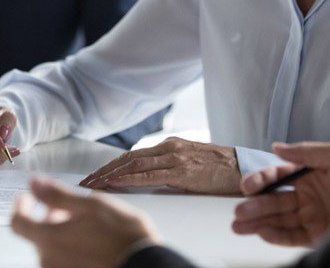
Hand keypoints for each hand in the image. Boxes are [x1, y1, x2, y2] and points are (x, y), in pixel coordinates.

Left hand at [12, 176, 159, 267]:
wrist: (144, 266)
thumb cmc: (123, 237)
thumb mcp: (92, 205)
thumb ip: (57, 194)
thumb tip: (34, 183)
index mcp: (50, 239)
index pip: (18, 222)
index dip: (20, 206)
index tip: (28, 196)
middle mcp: (50, 261)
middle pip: (35, 235)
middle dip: (47, 216)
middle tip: (68, 206)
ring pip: (50, 248)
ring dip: (60, 232)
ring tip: (85, 224)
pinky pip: (61, 261)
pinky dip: (69, 247)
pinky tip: (89, 241)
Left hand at [79, 137, 240, 193]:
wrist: (244, 168)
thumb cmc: (219, 170)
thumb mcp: (190, 165)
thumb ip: (169, 167)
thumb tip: (148, 177)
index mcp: (170, 145)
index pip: (133, 155)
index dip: (111, 165)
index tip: (95, 176)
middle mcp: (169, 148)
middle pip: (128, 158)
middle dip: (104, 170)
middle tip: (85, 182)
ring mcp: (176, 158)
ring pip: (135, 164)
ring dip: (110, 174)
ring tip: (93, 184)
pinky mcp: (183, 171)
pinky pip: (150, 174)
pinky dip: (129, 178)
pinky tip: (116, 183)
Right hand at [232, 141, 329, 246]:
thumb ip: (305, 152)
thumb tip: (276, 147)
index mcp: (312, 174)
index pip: (280, 176)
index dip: (262, 180)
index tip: (247, 186)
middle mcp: (310, 196)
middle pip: (275, 200)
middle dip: (255, 206)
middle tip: (238, 211)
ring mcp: (314, 217)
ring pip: (279, 219)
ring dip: (258, 221)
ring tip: (238, 225)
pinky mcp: (319, 237)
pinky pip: (292, 236)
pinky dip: (275, 235)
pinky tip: (260, 232)